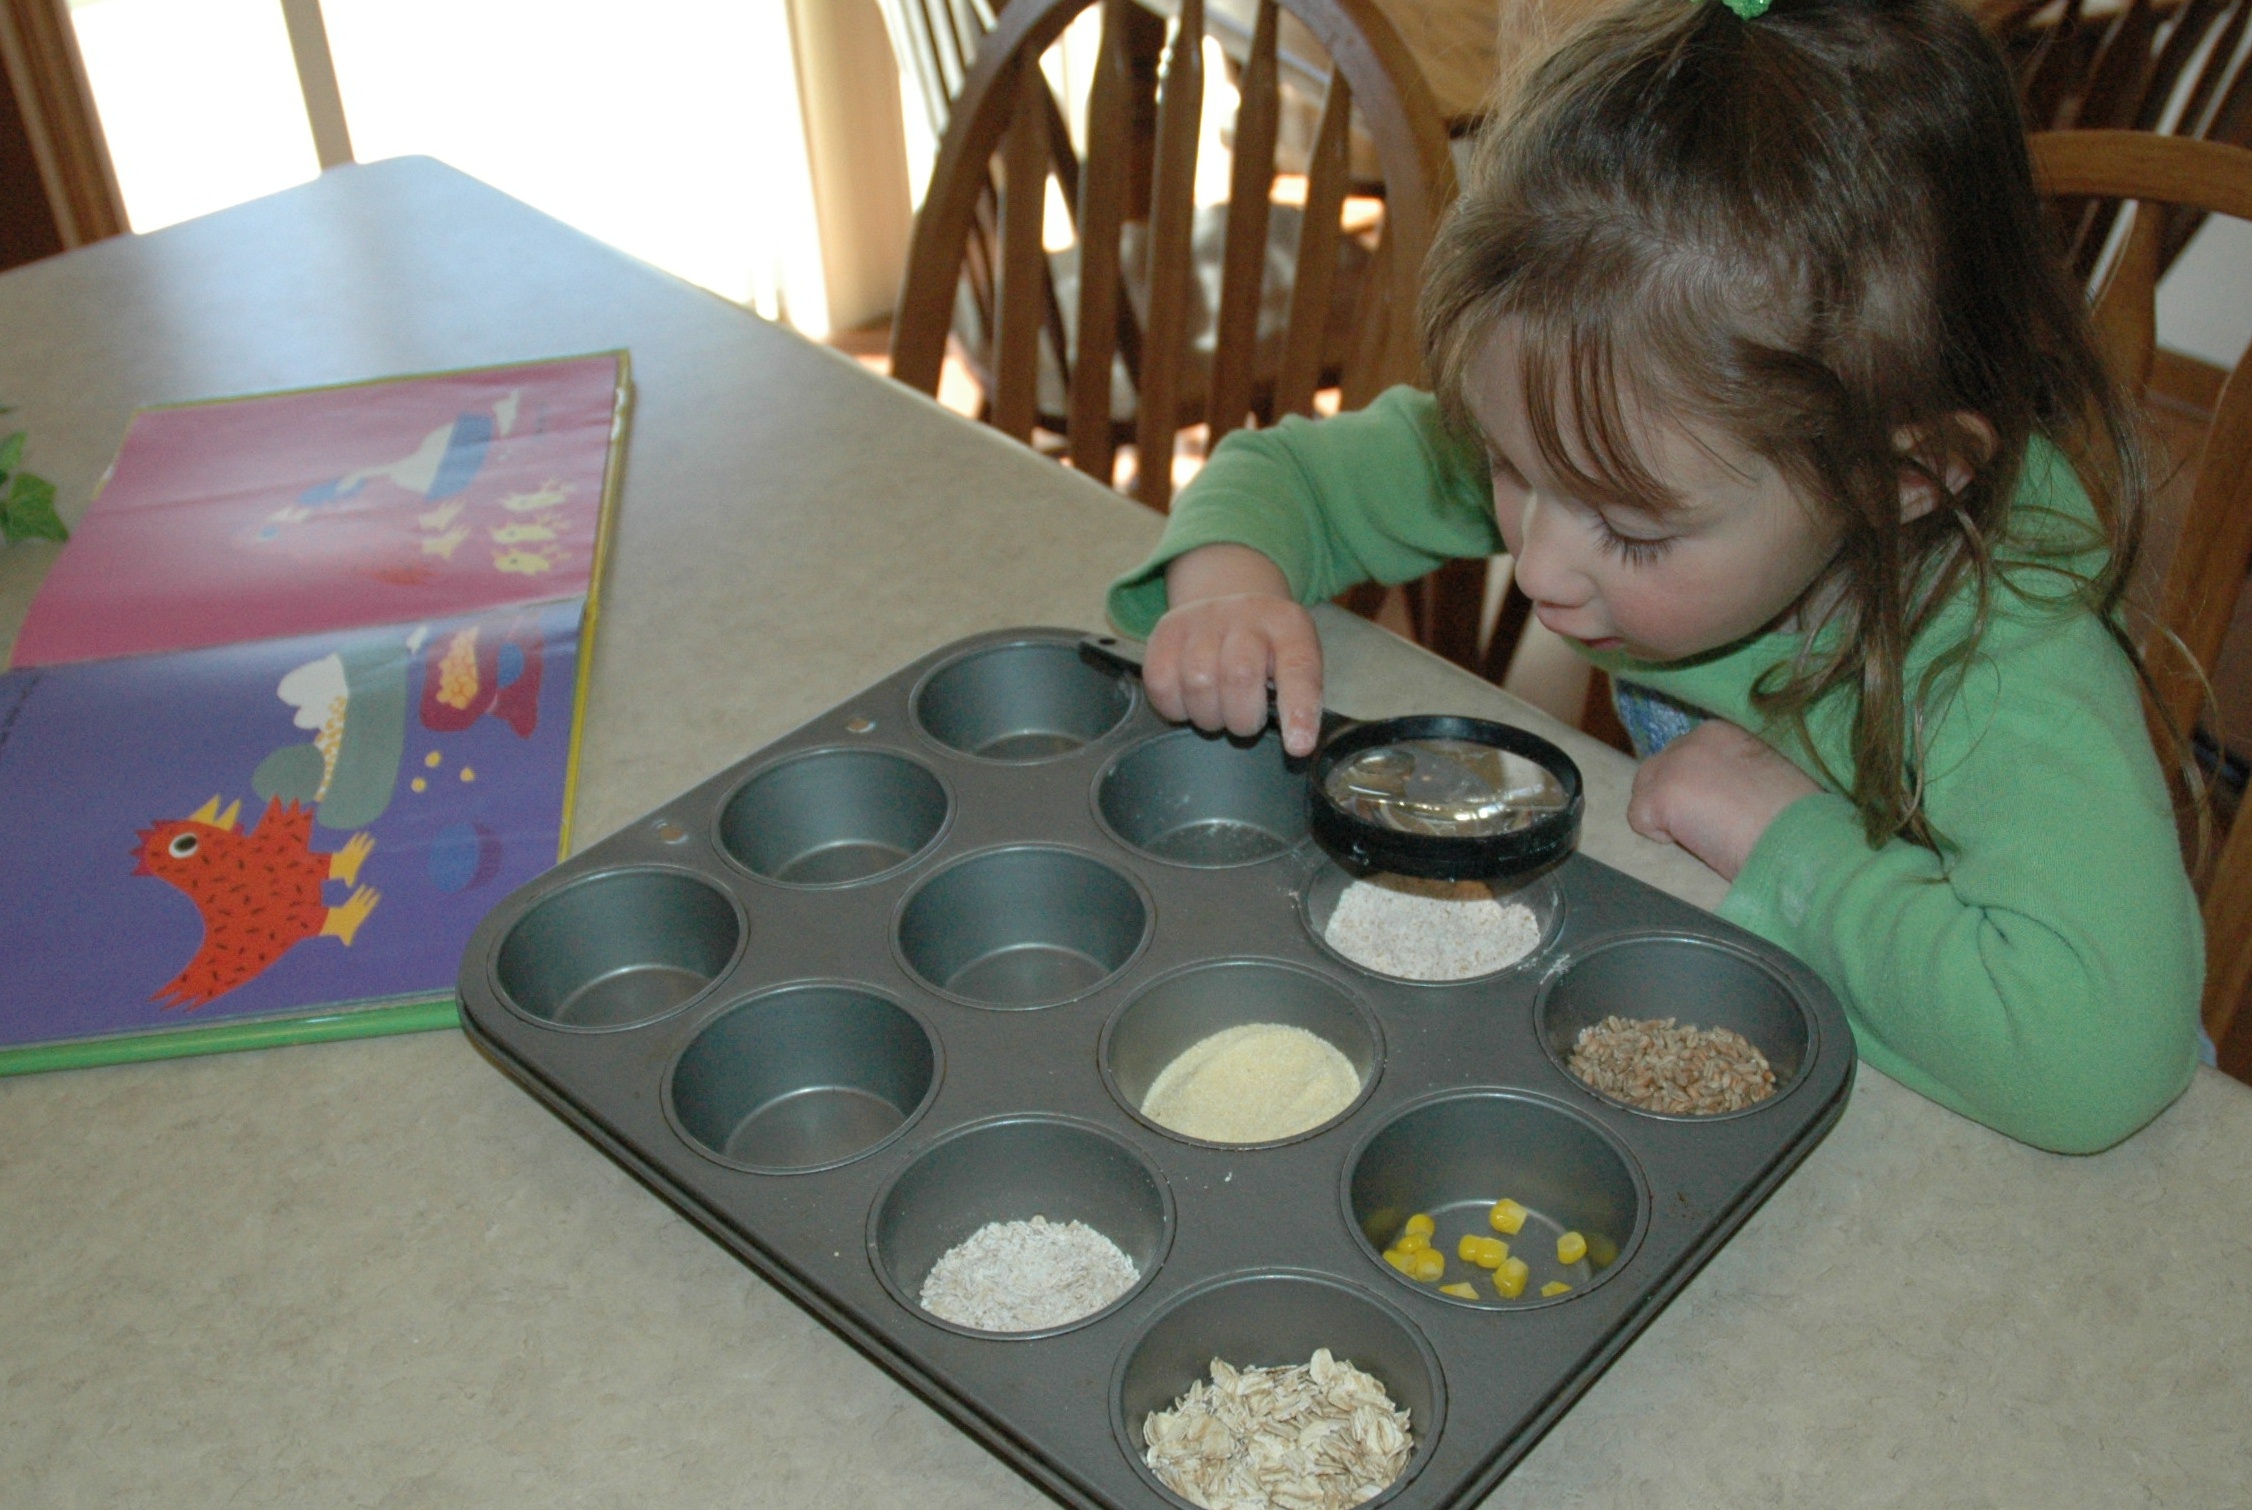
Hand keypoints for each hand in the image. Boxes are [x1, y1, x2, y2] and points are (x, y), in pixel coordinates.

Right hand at [1145, 546, 1322, 755]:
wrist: (1228, 610)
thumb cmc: (1266, 651)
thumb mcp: (1293, 663)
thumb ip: (1298, 698)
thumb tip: (1296, 743)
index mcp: (1289, 626)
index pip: (1298, 668)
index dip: (1299, 710)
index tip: (1298, 746)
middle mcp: (1246, 614)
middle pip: (1239, 676)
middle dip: (1242, 718)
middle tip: (1244, 722)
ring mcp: (1202, 619)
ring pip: (1198, 682)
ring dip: (1208, 715)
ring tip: (1217, 711)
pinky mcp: (1166, 631)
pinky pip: (1161, 683)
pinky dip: (1175, 708)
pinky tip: (1189, 703)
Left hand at [1625, 719, 1819, 880]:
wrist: (1804, 840)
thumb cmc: (1801, 818)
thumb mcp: (1771, 774)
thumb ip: (1740, 770)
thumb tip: (1722, 790)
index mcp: (1726, 730)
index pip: (1690, 755)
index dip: (1700, 786)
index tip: (1723, 808)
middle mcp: (1697, 736)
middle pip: (1661, 768)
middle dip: (1677, 798)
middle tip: (1713, 826)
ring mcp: (1676, 763)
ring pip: (1645, 789)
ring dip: (1667, 815)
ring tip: (1707, 835)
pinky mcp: (1662, 793)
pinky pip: (1639, 818)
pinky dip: (1662, 838)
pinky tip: (1699, 843)